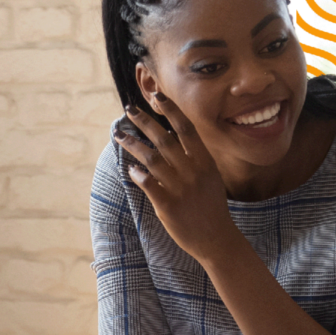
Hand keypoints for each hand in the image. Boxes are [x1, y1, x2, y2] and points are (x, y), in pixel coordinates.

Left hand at [116, 93, 243, 263]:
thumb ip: (194, 158)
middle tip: (129, 109)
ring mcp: (180, 189)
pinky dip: (138, 175)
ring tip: (118, 134)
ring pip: (152, 159)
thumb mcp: (210, 177)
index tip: (157, 95)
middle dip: (145, 121)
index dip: (171, 110)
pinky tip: (130, 169)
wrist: (217, 239)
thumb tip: (173, 136)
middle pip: (165, 139)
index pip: (186, 129)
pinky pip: (149, 185)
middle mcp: (193, 172)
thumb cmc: (211, 206)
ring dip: (133, 144)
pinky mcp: (169, 206)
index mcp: (204, 162)